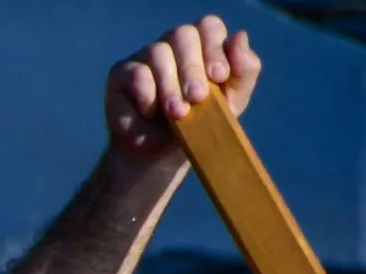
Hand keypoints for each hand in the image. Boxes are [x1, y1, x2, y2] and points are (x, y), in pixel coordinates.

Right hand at [106, 16, 256, 165]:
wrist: (162, 155)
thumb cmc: (199, 125)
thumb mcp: (231, 102)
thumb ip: (244, 70)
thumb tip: (240, 37)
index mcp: (202, 45)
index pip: (208, 27)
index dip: (214, 48)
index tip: (219, 76)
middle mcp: (173, 45)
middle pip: (182, 34)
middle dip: (192, 68)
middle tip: (197, 98)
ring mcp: (145, 56)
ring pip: (158, 53)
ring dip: (170, 85)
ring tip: (177, 113)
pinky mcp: (120, 73)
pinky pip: (136, 73)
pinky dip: (148, 95)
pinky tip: (151, 113)